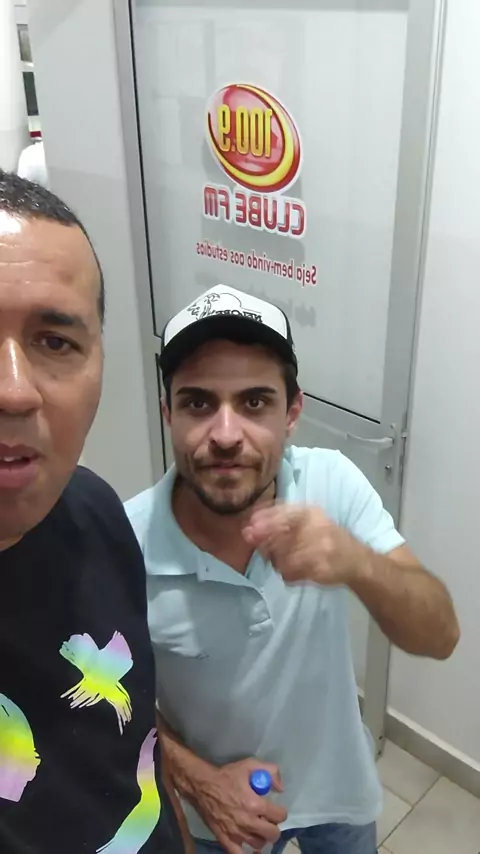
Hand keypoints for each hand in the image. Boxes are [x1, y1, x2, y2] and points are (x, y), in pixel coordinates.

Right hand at [192, 758, 286, 853]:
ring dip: (261, 837)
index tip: (276, 810)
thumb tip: (280, 788)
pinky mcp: (225, 839)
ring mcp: (236, 833)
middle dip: (273, 827)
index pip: (279, 816)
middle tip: (268, 820)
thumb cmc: (226, 776)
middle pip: (272, 834)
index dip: (280, 812)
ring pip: (258, 844)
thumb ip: (270, 771)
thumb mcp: (250, 765)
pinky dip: (247, 853)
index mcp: (255, 804)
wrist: (202, 786)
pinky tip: (250, 848)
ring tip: (258, 829)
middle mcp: (248, 822)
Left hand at [243, 504, 363, 586]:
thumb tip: (248, 526)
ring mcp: (321, 549)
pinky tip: (292, 571)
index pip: (283, 513)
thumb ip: (279, 518)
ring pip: (282, 557)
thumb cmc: (327, 536)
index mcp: (311, 512)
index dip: (263, 521)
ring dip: (276, 561)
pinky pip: (291, 573)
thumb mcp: (308, 519)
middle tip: (263, 549)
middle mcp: (318, 528)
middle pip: (280, 535)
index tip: (248, 528)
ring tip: (282, 561)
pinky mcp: (321, 569)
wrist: (356, 560)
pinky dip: (286, 574)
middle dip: (265, 543)